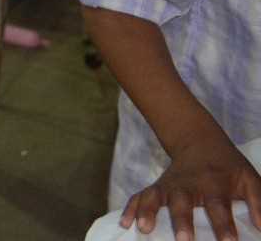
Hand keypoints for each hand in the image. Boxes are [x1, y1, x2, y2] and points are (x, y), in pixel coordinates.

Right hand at [120, 135, 260, 240]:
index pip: (219, 206)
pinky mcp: (156, 187)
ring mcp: (168, 185)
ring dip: (147, 212)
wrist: (200, 141)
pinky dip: (131, 209)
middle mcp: (188, 184)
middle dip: (182, 221)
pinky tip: (124, 224)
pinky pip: (140, 196)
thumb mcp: (250, 179)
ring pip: (155, 197)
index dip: (224, 225)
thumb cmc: (229, 168)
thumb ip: (259, 202)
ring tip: (143, 229)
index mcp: (213, 184)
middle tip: (183, 240)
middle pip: (183, 202)